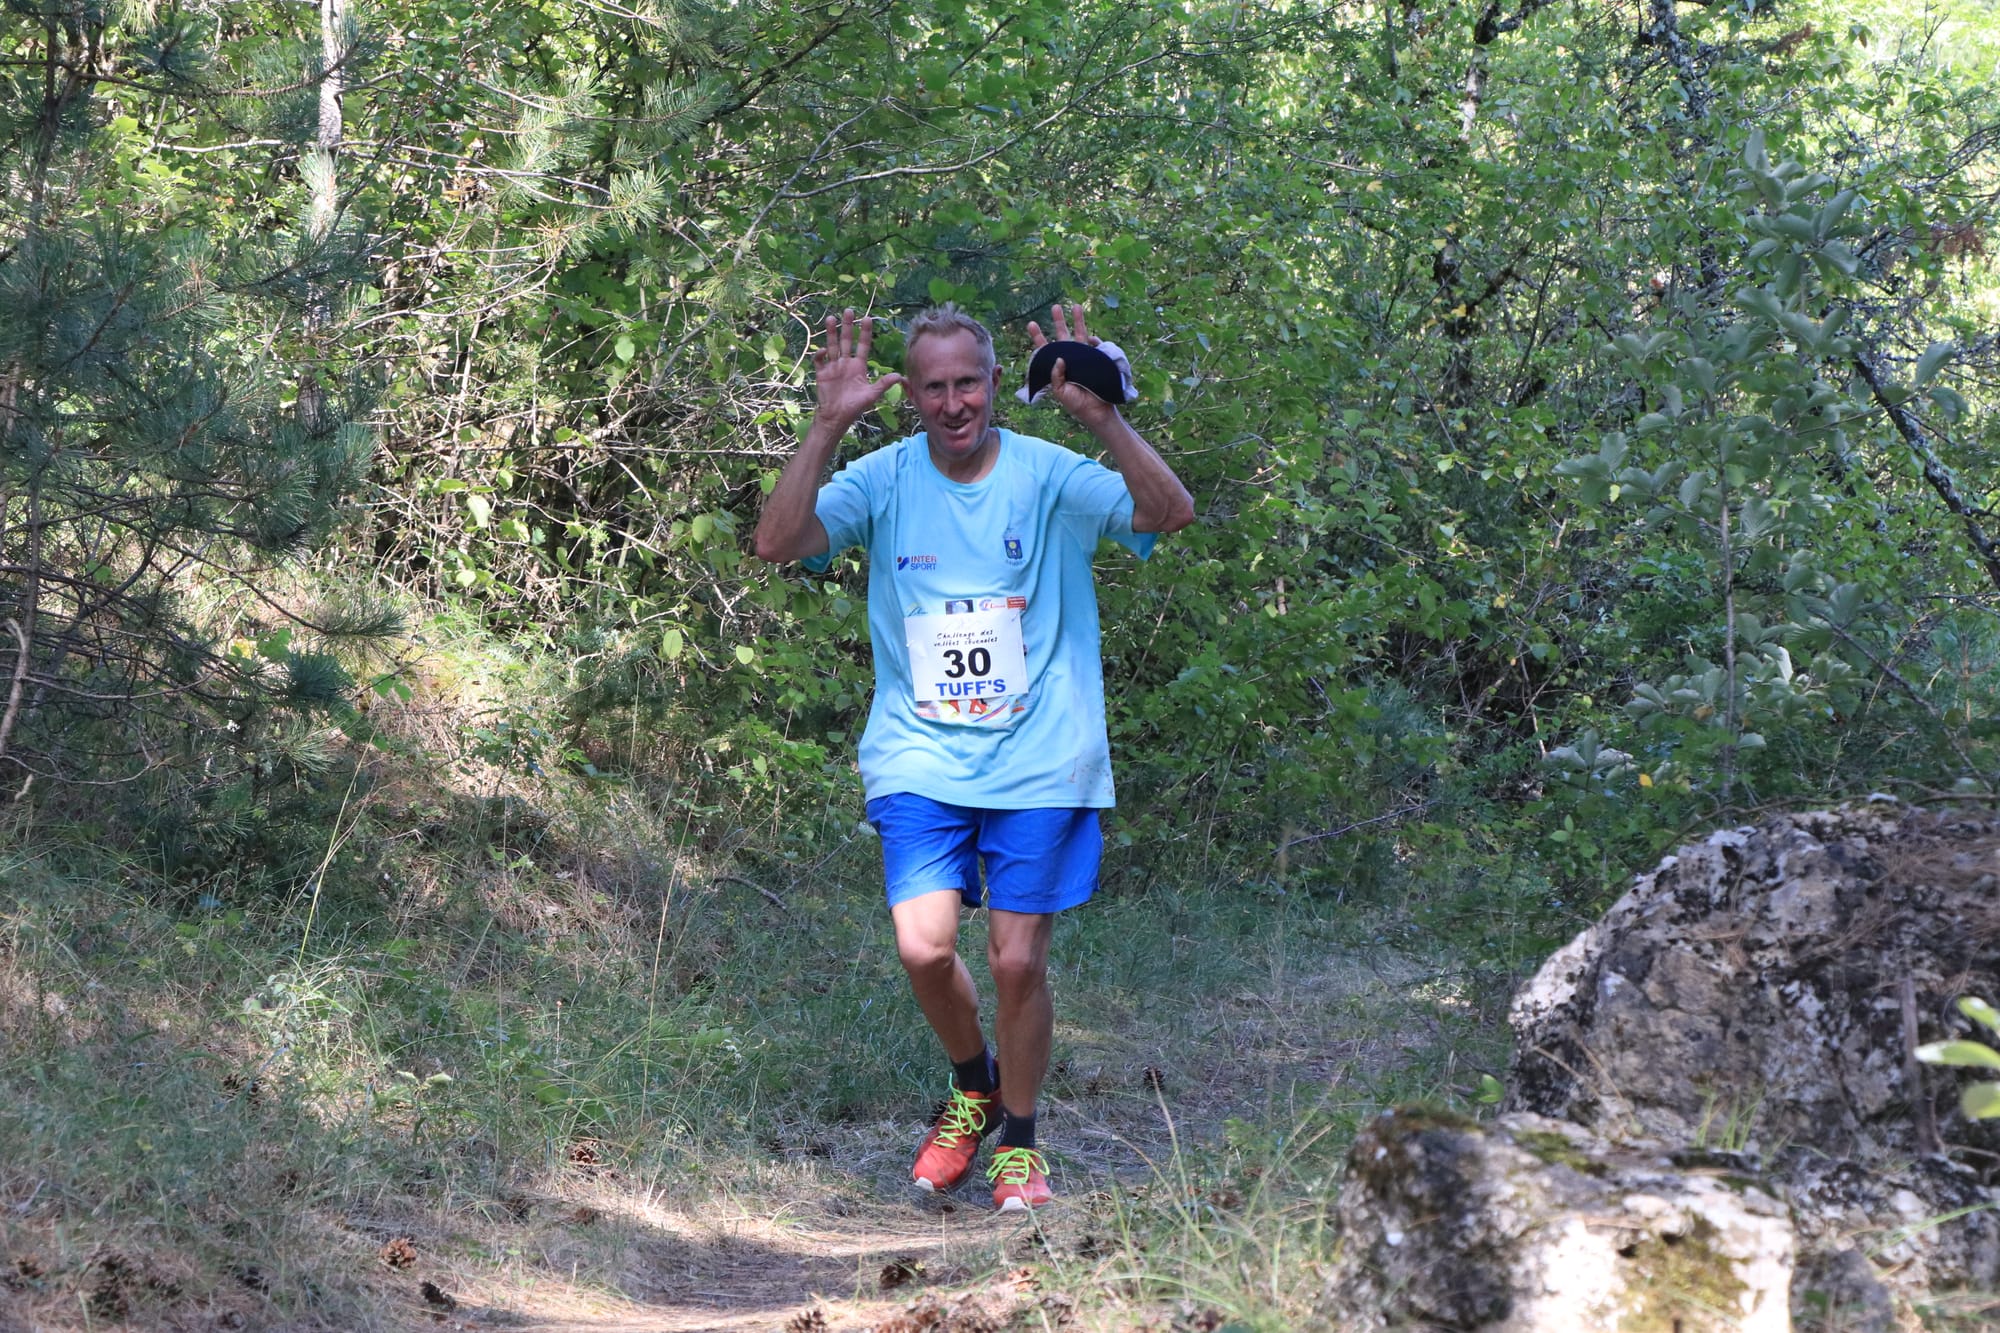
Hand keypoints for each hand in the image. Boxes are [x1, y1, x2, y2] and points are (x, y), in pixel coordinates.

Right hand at [813, 308, 903, 429]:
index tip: (867, 318)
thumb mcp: (871, 395)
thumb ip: (883, 384)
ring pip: (832, 345)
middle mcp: (846, 363)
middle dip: (847, 326)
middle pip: (846, 341)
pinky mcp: (822, 373)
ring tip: (831, 318)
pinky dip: (820, 354)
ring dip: (831, 333)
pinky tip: (823, 351)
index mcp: (858, 366)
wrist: (836, 418)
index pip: (863, 345)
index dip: (865, 332)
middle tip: (849, 311)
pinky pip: (820, 360)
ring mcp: (833, 367)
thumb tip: (900, 376)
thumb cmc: (854, 407)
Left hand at [1026, 303, 1117, 426]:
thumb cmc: (1076, 403)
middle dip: (1059, 321)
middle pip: (1062, 336)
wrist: (1097, 411)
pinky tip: (1090, 338)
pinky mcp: (1096, 359)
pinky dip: (1093, 340)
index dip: (1038, 336)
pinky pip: (1095, 346)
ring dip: (1078, 321)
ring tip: (1076, 306)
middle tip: (1055, 307)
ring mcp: (1083, 358)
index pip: (1045, 349)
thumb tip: (1058, 358)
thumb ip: (1055, 376)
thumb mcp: (1060, 392)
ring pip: (1079, 335)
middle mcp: (1069, 359)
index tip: (1032, 323)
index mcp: (1056, 367)